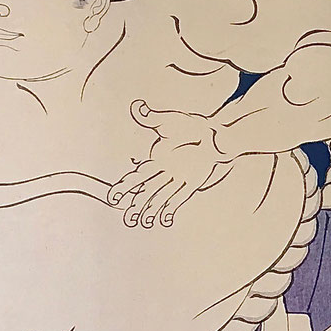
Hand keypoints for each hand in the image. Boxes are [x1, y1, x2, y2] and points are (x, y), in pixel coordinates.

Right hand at [109, 101, 228, 227]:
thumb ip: (152, 117)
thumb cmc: (193, 126)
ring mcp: (178, 178)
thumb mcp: (171, 121)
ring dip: (151, 211)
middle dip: (135, 204)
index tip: (113, 196)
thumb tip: (136, 106)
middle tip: (127, 218)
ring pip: (160, 198)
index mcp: (156, 159)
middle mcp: (164, 171)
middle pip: (146, 191)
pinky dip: (171, 209)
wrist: (217, 134)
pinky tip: (164, 221)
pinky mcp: (193, 183)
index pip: (137, 176)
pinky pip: (179, 199)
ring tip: (143, 223)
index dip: (125, 187)